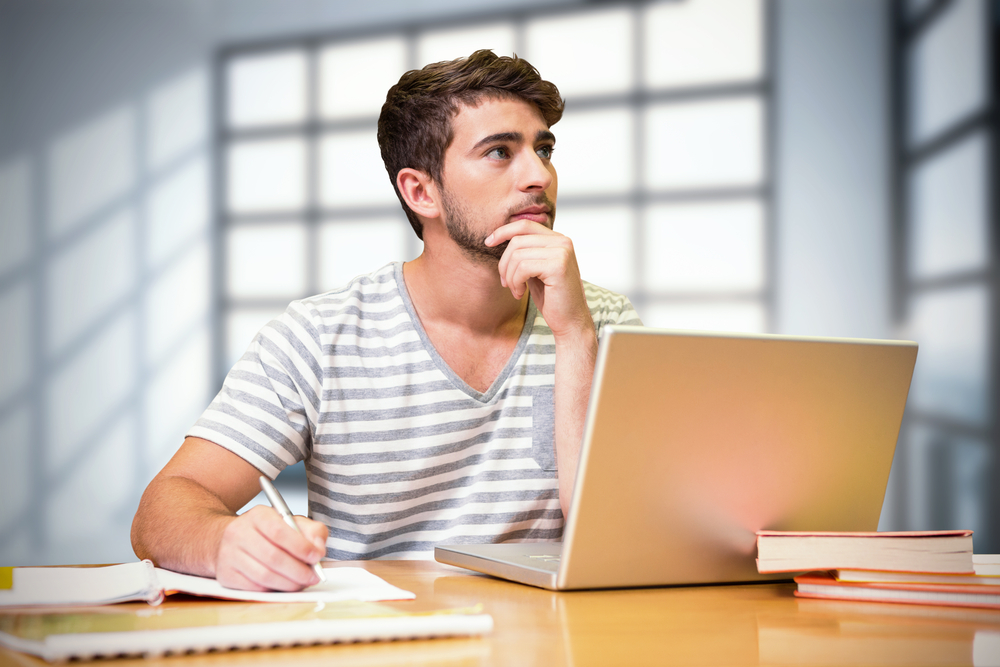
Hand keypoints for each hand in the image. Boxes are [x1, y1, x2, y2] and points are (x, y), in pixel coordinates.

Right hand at [214, 505, 327, 591]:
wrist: (231, 540)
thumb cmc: (267, 532)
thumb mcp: (291, 522)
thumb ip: (312, 531)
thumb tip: (318, 549)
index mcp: (257, 515)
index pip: (279, 531)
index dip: (301, 547)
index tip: (317, 556)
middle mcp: (239, 533)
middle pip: (273, 557)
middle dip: (298, 570)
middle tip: (314, 576)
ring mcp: (229, 555)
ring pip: (264, 576)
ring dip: (289, 583)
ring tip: (302, 583)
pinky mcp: (226, 575)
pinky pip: (255, 588)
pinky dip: (274, 590)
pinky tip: (284, 585)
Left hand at [486, 220, 593, 340]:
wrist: (570, 321)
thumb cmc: (551, 298)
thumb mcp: (534, 270)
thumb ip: (525, 252)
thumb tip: (498, 237)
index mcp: (558, 239)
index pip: (524, 225)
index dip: (503, 231)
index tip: (488, 242)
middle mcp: (563, 241)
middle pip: (517, 241)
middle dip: (504, 264)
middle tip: (505, 283)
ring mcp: (562, 252)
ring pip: (517, 255)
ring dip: (510, 277)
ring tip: (516, 290)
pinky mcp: (558, 265)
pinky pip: (523, 267)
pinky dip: (516, 282)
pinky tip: (521, 293)